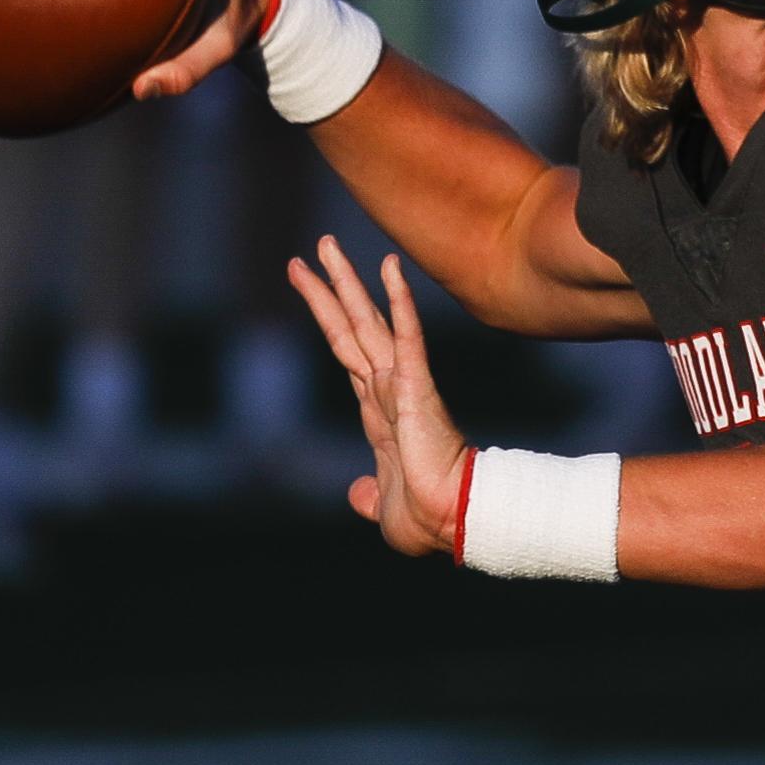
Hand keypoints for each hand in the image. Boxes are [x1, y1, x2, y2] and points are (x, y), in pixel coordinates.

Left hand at [288, 238, 468, 556]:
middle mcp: (387, 389)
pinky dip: (398, 300)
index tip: (314, 289)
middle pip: (351, 327)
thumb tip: (357, 495)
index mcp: (379, 412)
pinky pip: (405, 335)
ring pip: (366, 322)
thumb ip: (368, 495)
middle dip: (329, 289)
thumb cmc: (426, 517)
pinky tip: (389, 267)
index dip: (329, 319)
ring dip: (346, 283)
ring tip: (326, 246)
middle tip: (313, 252)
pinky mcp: (416, 384)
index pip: (348, 354)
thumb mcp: (383, 506)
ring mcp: (400, 382)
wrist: (452, 517)